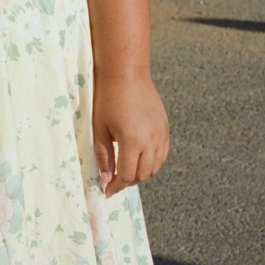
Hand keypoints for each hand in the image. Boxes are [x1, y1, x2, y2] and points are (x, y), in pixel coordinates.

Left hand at [92, 71, 169, 195]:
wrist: (126, 73)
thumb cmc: (108, 99)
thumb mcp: (100, 129)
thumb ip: (104, 157)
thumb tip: (105, 180)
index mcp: (133, 141)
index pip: (127, 175)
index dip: (115, 186)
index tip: (106, 191)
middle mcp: (151, 140)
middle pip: (142, 174)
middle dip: (127, 182)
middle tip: (113, 181)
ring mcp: (161, 133)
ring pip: (155, 167)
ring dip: (141, 174)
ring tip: (125, 171)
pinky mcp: (164, 127)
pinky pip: (162, 154)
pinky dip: (152, 162)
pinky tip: (139, 159)